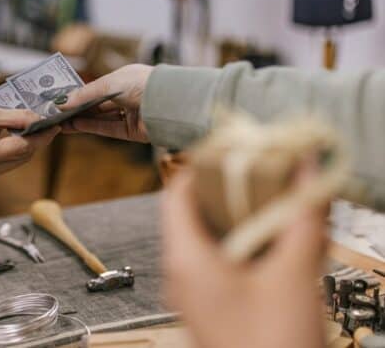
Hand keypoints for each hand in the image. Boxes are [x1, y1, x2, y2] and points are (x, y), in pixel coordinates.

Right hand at [0, 108, 58, 184]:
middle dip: (38, 139)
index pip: (22, 146)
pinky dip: (17, 150)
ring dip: (29, 145)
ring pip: (19, 161)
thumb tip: (40, 119)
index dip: (41, 135)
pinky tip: (19, 136)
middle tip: (49, 123)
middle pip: (24, 156)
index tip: (54, 124)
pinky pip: (10, 163)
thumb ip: (15, 117)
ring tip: (36, 126)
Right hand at [60, 64, 152, 141]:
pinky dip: (92, 127)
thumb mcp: (108, 84)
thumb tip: (61, 102)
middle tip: (56, 113)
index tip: (62, 98)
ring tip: (61, 122)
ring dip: (81, 119)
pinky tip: (75, 125)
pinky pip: (108, 129)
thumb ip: (84, 94)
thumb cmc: (141, 84)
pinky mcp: (133, 132)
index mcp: (125, 79)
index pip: (98, 87)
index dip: (80, 93)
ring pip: (101, 118)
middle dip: (78, 108)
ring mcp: (131, 114)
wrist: (168, 103)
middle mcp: (128, 96)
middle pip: (98, 104)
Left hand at [162, 171, 326, 347]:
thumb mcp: (293, 276)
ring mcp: (193, 297)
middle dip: (230, 193)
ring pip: (208, 243)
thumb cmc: (271, 347)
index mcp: (185, 260)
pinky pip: (218, 267)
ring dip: (239, 222)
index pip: (176, 194)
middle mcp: (180, 277)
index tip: (232, 153)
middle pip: (193, 216)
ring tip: (273, 210)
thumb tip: (305, 171)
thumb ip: (301, 218)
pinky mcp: (211, 311)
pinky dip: (242, 250)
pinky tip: (275, 251)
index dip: (203, 167)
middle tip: (260, 179)